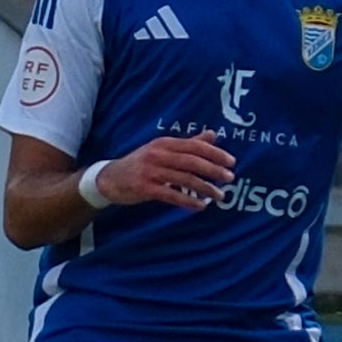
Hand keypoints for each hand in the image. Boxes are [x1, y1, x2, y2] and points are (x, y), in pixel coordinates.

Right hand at [95, 135, 235, 210]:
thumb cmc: (141, 163)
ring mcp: (151, 171)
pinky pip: (171, 195)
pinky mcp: (145, 188)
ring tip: (220, 196)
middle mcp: (158, 154)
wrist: (110, 178)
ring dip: (204, 188)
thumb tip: (213, 135)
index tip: (231, 162)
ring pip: (184, 179)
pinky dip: (188, 200)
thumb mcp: (163, 149)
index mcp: (165, 143)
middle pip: (192, 161)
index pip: (194, 146)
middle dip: (213, 170)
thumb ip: (189, 143)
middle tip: (230, 178)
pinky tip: (200, 206)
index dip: (215, 153)